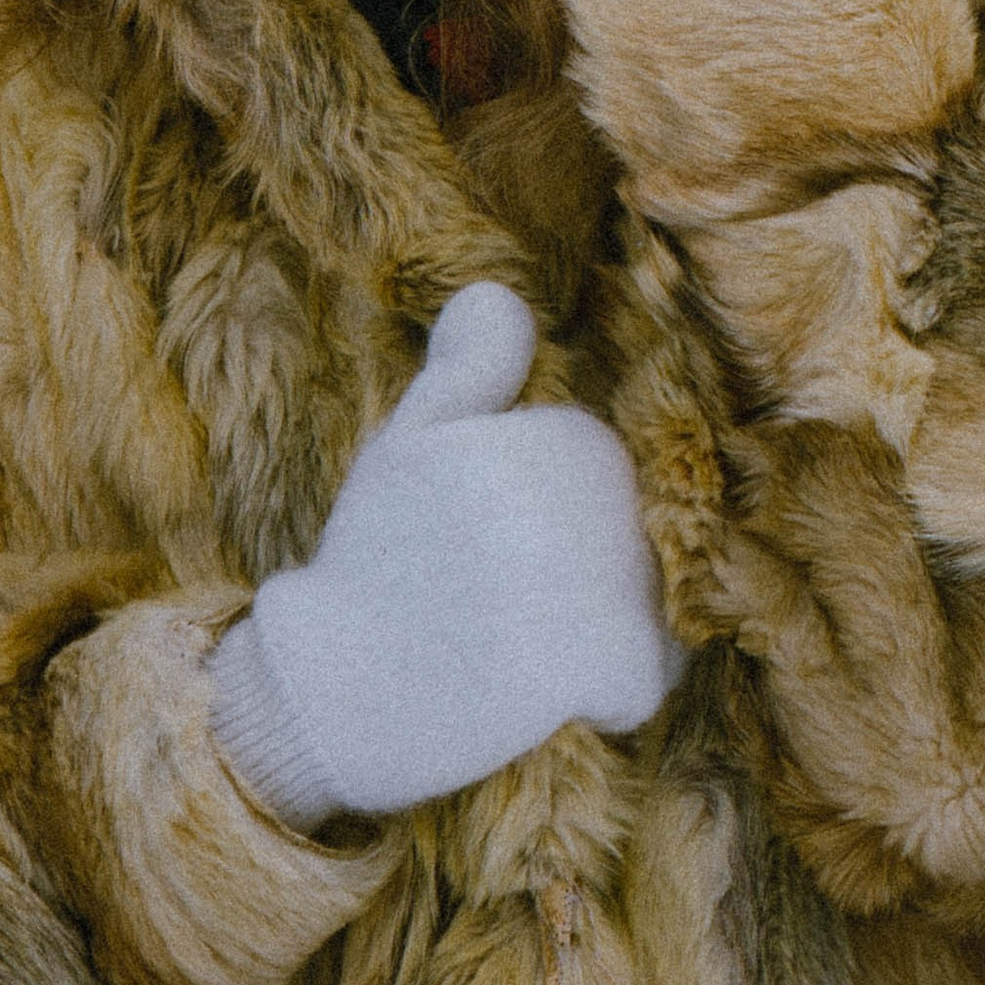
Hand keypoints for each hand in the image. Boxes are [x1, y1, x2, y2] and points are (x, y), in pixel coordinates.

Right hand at [209, 282, 681, 826]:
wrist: (338, 682)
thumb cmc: (378, 556)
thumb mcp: (414, 441)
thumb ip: (472, 369)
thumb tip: (500, 291)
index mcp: (572, 435)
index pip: (602, 484)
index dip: (541, 520)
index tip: (474, 542)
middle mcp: (604, 495)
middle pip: (635, 543)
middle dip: (576, 575)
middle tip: (484, 596)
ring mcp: (614, 576)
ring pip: (646, 610)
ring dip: (591, 633)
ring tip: (505, 639)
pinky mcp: (614, 659)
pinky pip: (644, 677)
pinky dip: (605, 693)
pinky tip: (537, 689)